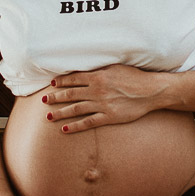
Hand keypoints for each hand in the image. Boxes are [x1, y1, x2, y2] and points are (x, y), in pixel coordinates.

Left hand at [43, 64, 166, 132]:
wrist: (151, 91)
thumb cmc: (135, 77)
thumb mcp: (115, 67)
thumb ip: (99, 69)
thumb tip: (85, 70)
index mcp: (98, 76)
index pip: (74, 78)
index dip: (61, 81)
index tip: (51, 84)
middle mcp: (97, 90)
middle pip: (71, 94)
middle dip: (55, 97)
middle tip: (44, 101)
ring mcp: (102, 105)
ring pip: (76, 109)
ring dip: (61, 112)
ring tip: (49, 116)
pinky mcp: (109, 117)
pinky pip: (88, 122)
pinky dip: (75, 126)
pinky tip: (65, 128)